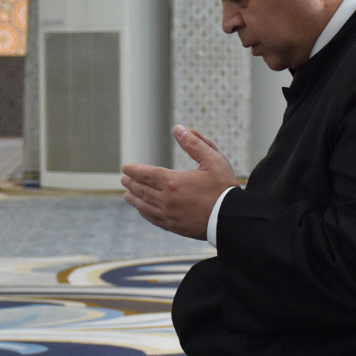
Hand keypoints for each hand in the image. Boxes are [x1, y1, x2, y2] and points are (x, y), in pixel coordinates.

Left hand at [121, 125, 240, 239]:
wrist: (232, 218)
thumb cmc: (224, 188)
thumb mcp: (213, 160)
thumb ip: (194, 144)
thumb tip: (179, 128)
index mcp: (174, 182)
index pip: (147, 174)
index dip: (134, 170)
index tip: (125, 168)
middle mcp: (167, 200)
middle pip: (142, 190)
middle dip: (131, 183)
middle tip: (124, 179)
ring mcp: (169, 215)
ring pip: (145, 206)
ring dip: (134, 199)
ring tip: (127, 195)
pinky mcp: (175, 227)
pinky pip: (153, 219)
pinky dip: (144, 213)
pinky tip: (142, 210)